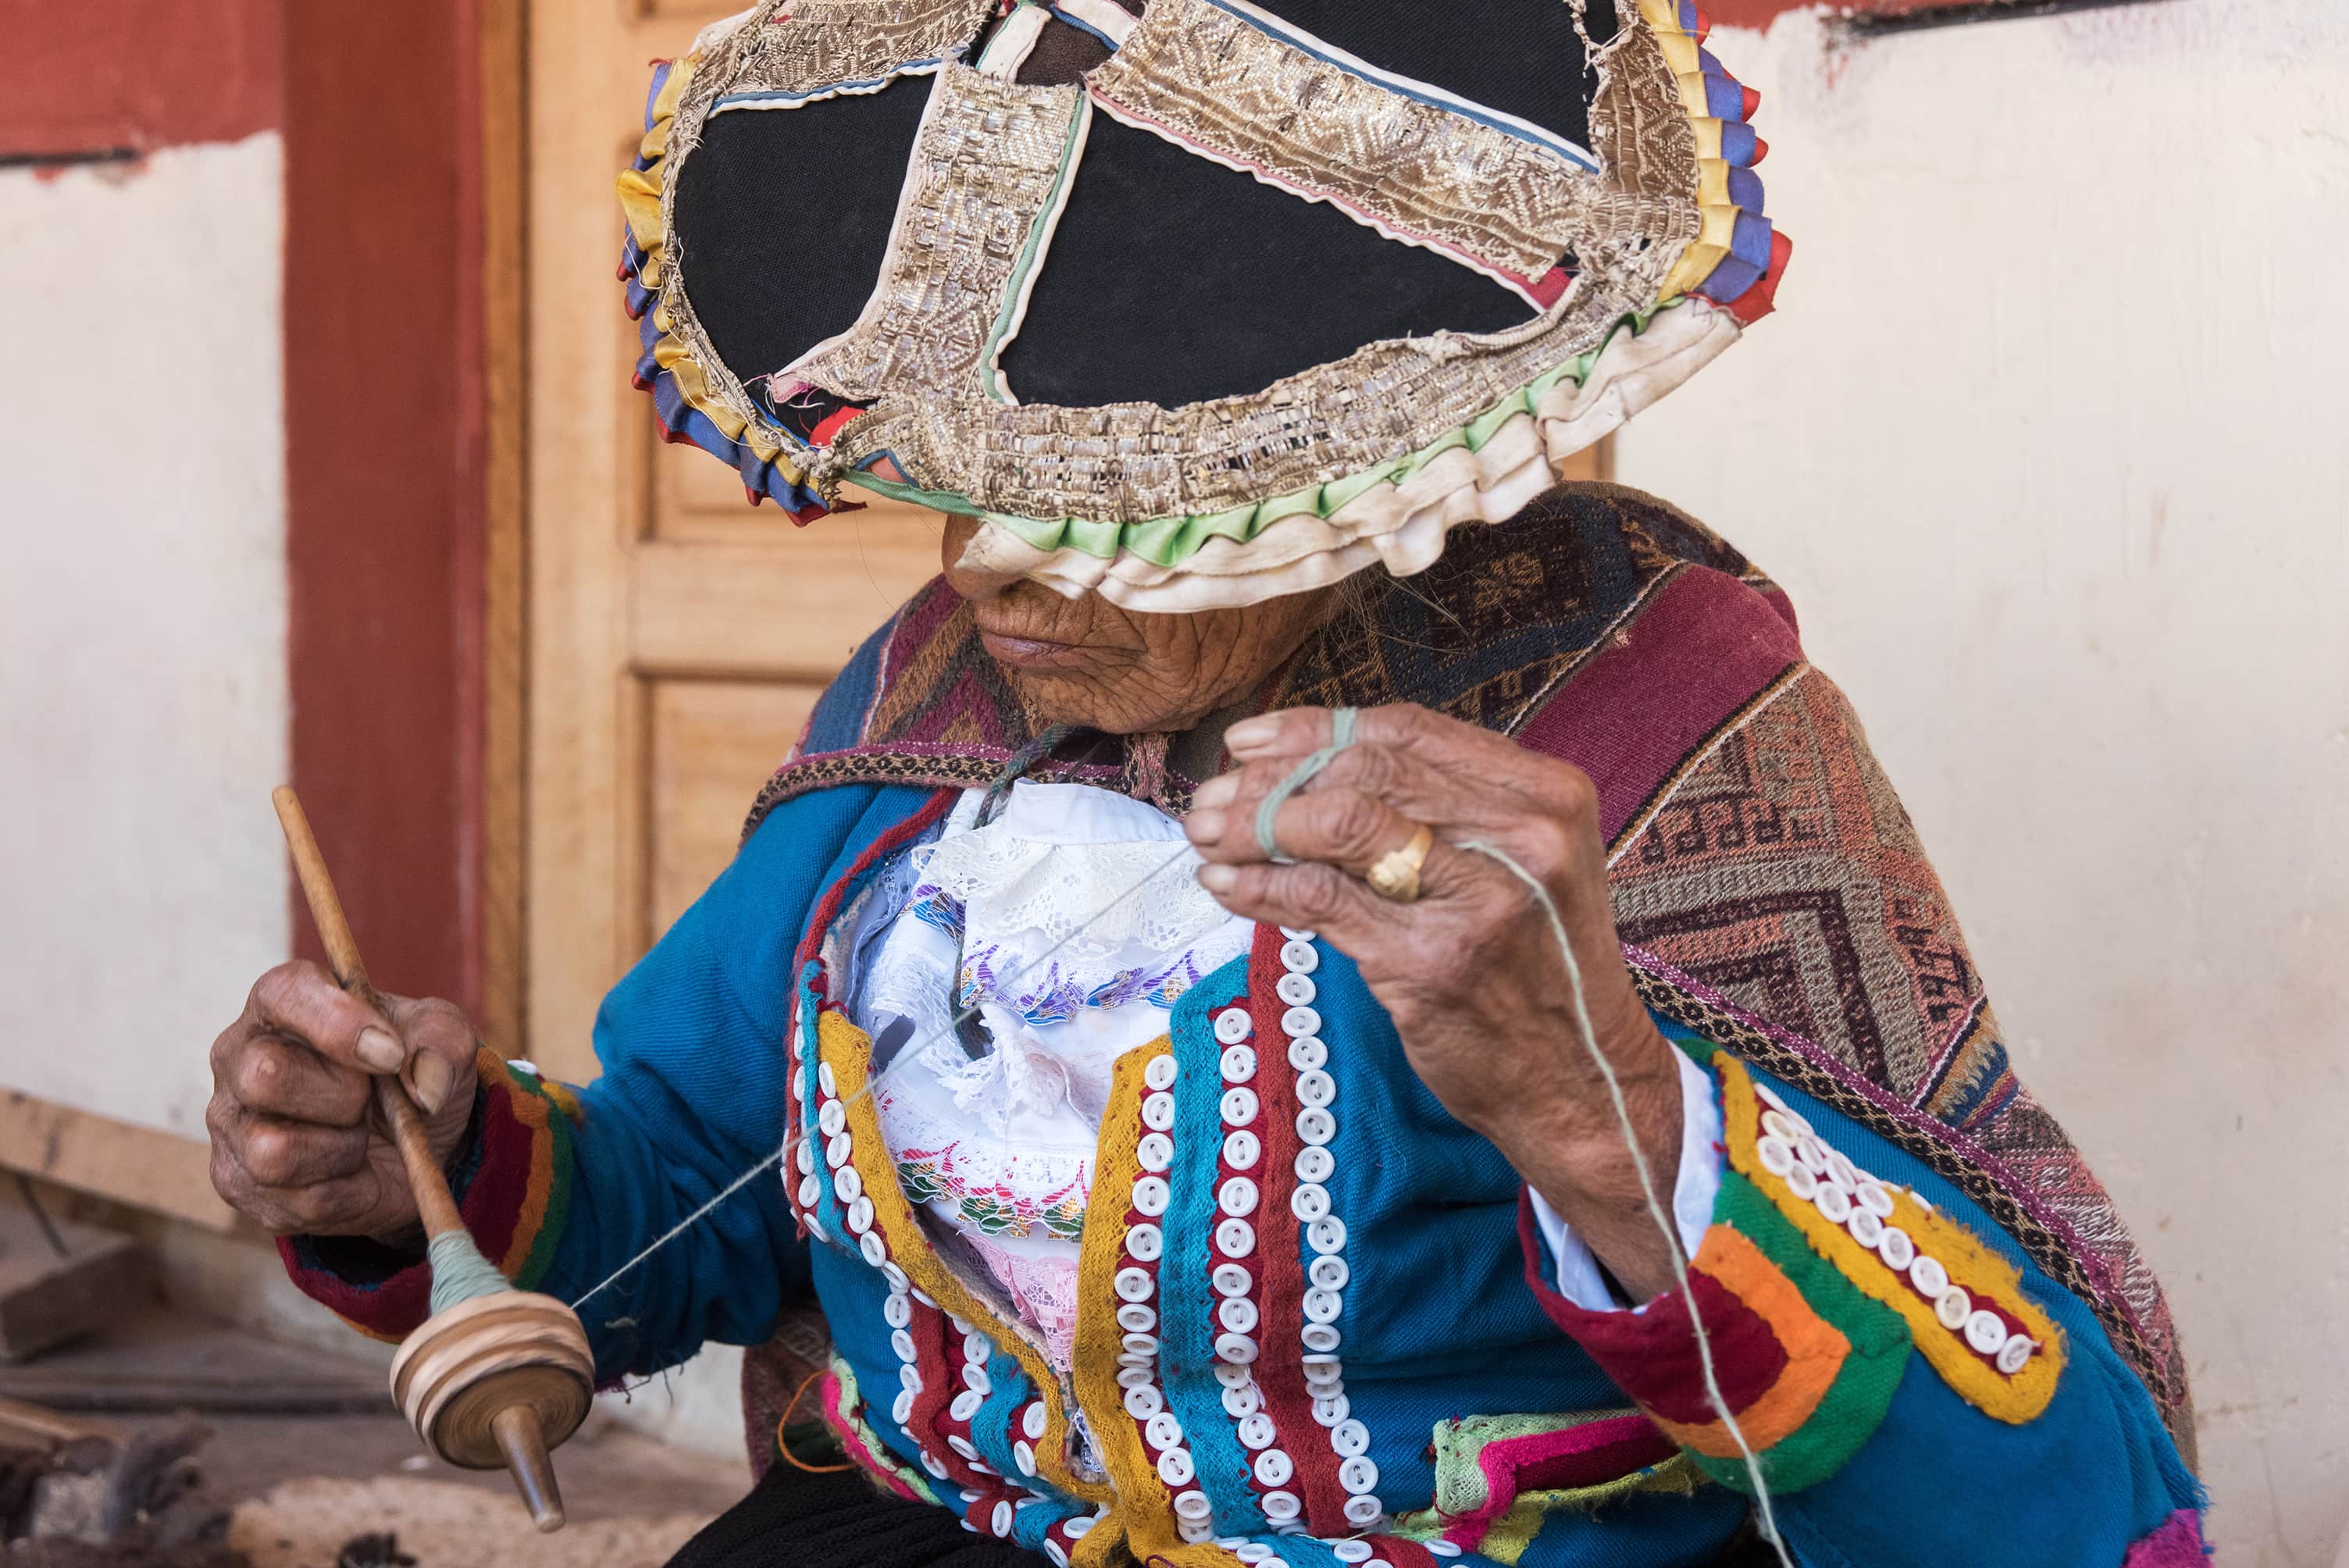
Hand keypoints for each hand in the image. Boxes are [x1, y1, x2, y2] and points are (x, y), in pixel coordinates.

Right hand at [207, 962, 478, 1241]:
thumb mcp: (444, 1041)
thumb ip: (440, 1044)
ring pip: (275, 1150)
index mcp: (283, 1003)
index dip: (337, 1023)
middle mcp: (240, 1057)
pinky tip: (353, 1172)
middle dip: (343, 1096)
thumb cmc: (410, 1071)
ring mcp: (231, 1124)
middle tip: (373, 1101)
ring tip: (359, 1137)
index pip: (284, 994)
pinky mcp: (239, 1184)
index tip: (390, 1053)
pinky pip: (300, 1202)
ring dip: (343, 1150)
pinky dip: (349, 1192)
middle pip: (266, 1075)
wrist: (410, 1143)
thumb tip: (423, 1087)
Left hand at [1185, 704, 1685, 1299]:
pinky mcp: (1431, 964)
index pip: (1408, 732)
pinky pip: (1321, 899)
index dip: (1316, 728)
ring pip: (1337, 823)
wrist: (1583, 1081)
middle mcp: (1522, 836)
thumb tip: (1307, 763)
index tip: (1251, 741)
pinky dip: (1260, 885)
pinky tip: (1227, 884)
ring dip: (1252, 823)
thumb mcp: (1520, 864)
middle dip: (1271, 777)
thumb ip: (1441, 810)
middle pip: (1365, 770)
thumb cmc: (1536, 967)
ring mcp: (1479, 901)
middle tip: (1214, 794)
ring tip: (1207, 833)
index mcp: (1545, 795)